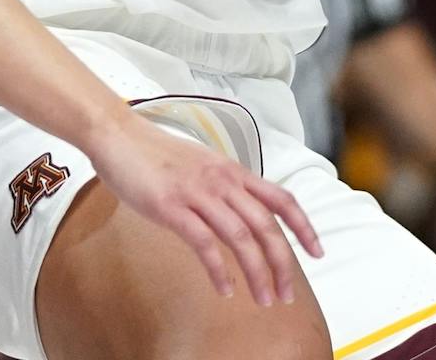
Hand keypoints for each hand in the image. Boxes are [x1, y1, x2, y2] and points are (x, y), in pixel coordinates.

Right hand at [86, 111, 322, 303]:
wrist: (118, 135)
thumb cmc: (155, 153)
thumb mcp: (201, 166)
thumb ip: (223, 187)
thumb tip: (241, 213)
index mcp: (232, 170)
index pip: (281, 198)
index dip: (304, 226)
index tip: (318, 252)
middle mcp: (221, 180)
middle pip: (266, 225)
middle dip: (282, 263)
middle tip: (286, 294)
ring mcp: (197, 192)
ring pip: (241, 237)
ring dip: (257, 273)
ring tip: (264, 299)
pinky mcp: (170, 206)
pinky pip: (203, 243)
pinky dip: (218, 270)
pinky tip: (224, 289)